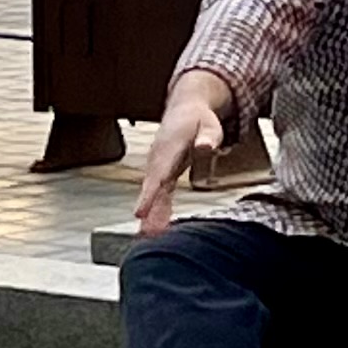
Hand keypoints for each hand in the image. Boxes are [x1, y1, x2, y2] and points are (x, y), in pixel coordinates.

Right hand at [133, 76, 232, 232]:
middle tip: (145, 233)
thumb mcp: (209, 124)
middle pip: (152, 188)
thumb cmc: (198, 119)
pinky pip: (158, 194)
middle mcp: (158, 159)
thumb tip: (206, 146)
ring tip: (147, 236)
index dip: (149, 194)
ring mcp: (158, 167)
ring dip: (150, 214)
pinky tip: (155, 227)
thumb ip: (208, 136)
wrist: (185, 110)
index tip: (139, 212)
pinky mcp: (162, 174)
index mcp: (168, 147)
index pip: (158, 173)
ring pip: (153, 193)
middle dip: (148, 210)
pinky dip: (156, 210)